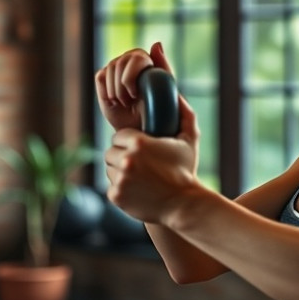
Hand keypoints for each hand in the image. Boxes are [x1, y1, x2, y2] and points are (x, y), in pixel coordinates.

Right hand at [95, 42, 173, 130]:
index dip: (131, 77)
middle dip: (122, 87)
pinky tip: (115, 102)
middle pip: (119, 63)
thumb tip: (157, 44)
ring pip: (109, 69)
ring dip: (116, 91)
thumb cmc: (155, 112)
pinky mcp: (104, 77)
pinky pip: (100, 77)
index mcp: (148, 61)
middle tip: (130, 101)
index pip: (136, 58)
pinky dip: (106, 93)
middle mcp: (132, 61)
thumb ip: (163, 67)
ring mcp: (117, 68)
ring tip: (125, 103)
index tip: (135, 94)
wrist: (139, 128)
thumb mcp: (165, 91)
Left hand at [104, 95, 200, 222]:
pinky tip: (137, 190)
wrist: (184, 205)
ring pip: (109, 169)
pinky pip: (111, 187)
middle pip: (111, 152)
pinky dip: (121, 189)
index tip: (141, 150)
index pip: (119, 136)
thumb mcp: (189, 140)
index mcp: (139, 143)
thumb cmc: (186, 171)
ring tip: (139, 177)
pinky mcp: (116, 196)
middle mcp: (126, 160)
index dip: (130, 143)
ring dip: (119, 171)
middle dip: (122, 156)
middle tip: (139, 164)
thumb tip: (177, 95)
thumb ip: (184, 115)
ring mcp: (119, 179)